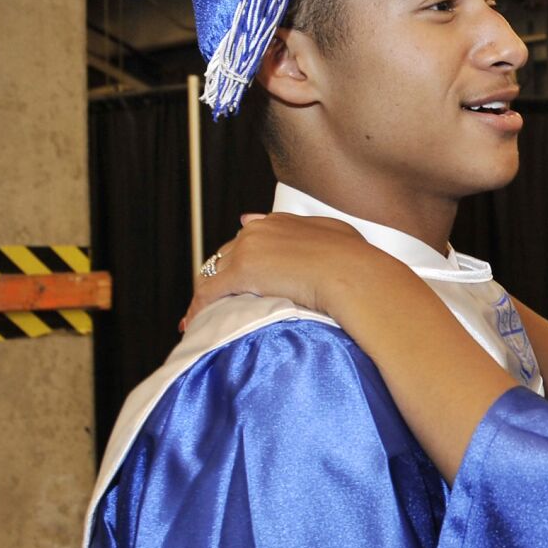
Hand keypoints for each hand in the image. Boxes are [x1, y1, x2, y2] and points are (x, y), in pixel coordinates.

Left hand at [183, 212, 379, 327]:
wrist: (352, 273)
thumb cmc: (354, 260)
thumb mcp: (335, 235)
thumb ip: (310, 230)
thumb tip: (289, 232)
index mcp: (280, 222)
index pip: (247, 238)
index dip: (238, 258)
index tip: (233, 273)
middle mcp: (259, 230)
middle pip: (225, 255)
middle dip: (218, 277)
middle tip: (216, 301)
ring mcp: (248, 249)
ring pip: (213, 273)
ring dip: (207, 295)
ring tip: (200, 316)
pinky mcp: (241, 272)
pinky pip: (209, 293)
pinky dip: (198, 309)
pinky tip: (194, 324)